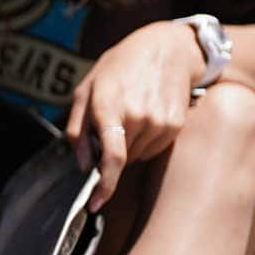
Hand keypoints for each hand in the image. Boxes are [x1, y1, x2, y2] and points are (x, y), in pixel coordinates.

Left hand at [66, 22, 205, 204]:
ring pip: (137, 156)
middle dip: (111, 151)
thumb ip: (78, 129)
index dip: (104, 187)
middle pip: (120, 159)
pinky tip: (146, 115)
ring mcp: (160, 121)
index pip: (111, 158)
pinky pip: (154, 149)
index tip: (95, 205)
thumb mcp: (86, 89)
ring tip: (130, 113)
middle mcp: (137, 115)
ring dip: (129, 145)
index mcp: (108, 106)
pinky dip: (145, 141)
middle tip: (112, 123)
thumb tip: (84, 166)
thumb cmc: (119, 67)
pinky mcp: (176, 124)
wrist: (167, 48)